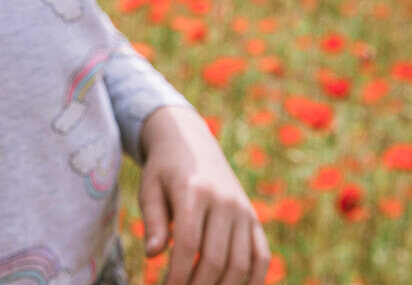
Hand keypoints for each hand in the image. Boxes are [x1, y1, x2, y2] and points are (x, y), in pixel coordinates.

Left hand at [138, 106, 269, 284]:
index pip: (188, 244)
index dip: (177, 274)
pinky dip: (255, 279)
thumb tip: (152, 255)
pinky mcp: (252, 217)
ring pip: (240, 262)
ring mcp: (242, 210)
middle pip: (215, 258)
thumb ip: (153, 221)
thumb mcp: (150, 187)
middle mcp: (224, 201)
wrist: (191, 141)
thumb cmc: (164, 169)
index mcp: (195, 191)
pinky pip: (261, 255)